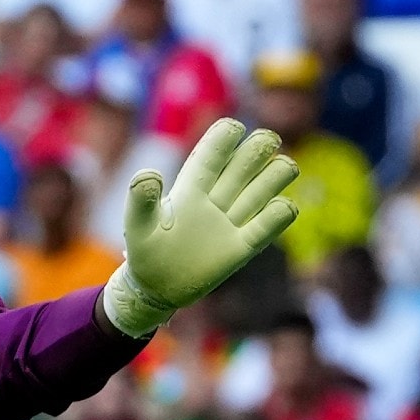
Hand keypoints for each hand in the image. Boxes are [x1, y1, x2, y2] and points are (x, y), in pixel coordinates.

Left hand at [102, 118, 298, 338]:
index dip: (227, 135)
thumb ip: (140, 200)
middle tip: (267, 143)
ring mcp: (232, 221)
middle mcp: (217, 198)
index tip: (235, 130)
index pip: (214, 151)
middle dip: (261, 145)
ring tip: (282, 171)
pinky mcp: (243, 247)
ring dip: (277, 172)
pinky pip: (271, 223)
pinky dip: (281, 212)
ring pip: (266, 185)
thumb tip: (150, 174)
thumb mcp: (137, 227)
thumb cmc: (145, 254)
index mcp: (192, 187)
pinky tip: (280, 208)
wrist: (156, 290)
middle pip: (247, 160)